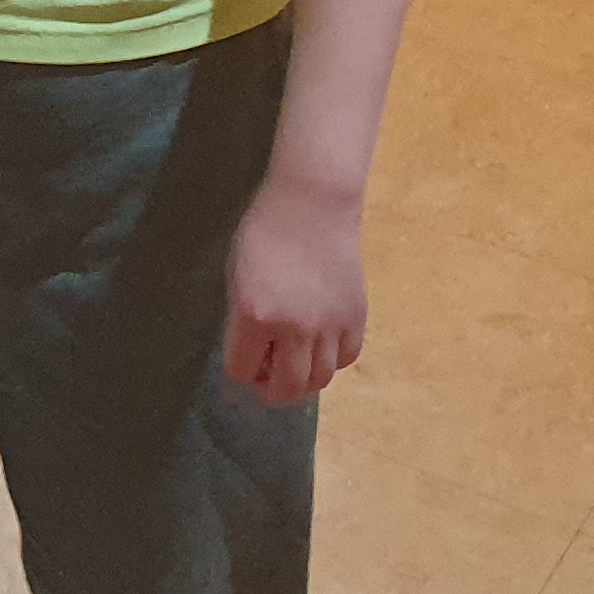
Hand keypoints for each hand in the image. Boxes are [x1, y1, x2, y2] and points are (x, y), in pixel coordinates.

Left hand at [223, 170, 367, 404]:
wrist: (313, 203)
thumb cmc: (265, 231)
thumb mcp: (237, 274)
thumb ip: (242, 318)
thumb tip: (254, 354)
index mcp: (254, 314)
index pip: (241, 370)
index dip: (239, 368)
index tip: (243, 355)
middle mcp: (294, 328)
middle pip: (286, 389)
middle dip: (271, 387)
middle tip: (267, 372)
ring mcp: (329, 326)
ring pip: (319, 380)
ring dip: (302, 379)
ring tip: (293, 360)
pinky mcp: (356, 318)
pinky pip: (345, 358)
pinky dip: (331, 359)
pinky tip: (320, 342)